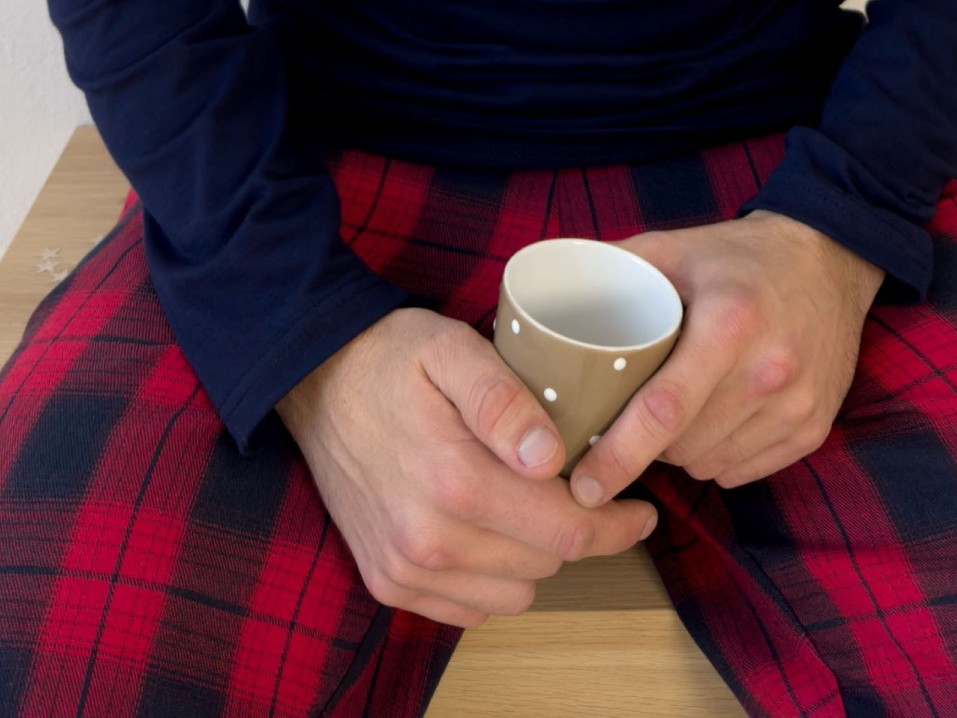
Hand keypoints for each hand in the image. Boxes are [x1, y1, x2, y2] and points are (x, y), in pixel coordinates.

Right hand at [276, 305, 657, 626]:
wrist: (314, 381)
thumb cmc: (391, 356)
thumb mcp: (452, 347)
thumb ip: (505, 399)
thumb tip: (550, 458)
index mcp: (454, 480)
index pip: (567, 531)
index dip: (616, 523)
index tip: (642, 507)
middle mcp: (428, 539)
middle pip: (547, 563)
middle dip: (573, 527)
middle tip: (577, 486)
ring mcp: (405, 569)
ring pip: (515, 594)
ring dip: (533, 556)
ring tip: (527, 502)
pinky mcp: (388, 583)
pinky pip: (470, 609)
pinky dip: (491, 579)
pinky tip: (488, 528)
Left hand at [565, 209, 884, 504]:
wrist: (830, 261)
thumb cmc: (740, 257)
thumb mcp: (676, 247)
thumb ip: (614, 270)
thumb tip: (541, 299)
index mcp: (731, 324)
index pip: (664, 410)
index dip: (618, 455)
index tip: (583, 485)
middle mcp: (769, 371)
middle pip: (683, 445)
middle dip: (645, 444)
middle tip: (630, 412)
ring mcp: (797, 406)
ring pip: (710, 465)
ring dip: (681, 452)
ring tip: (677, 409)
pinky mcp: (813, 430)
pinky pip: (742, 471)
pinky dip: (717, 456)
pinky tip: (714, 417)